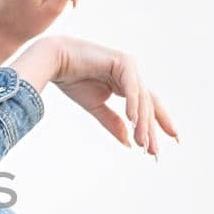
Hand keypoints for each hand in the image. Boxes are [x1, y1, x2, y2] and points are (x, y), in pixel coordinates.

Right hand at [14, 34, 178, 157]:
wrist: (56, 61)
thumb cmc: (73, 80)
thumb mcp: (96, 107)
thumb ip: (113, 122)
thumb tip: (129, 143)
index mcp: (127, 84)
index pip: (146, 107)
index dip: (155, 126)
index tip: (157, 150)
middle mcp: (132, 75)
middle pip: (149, 105)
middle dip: (151, 130)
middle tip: (153, 152)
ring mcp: (130, 67)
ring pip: (142, 99)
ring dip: (142, 123)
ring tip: (142, 143)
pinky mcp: (124, 62)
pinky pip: (131, 88)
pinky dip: (133, 104)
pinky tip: (133, 121)